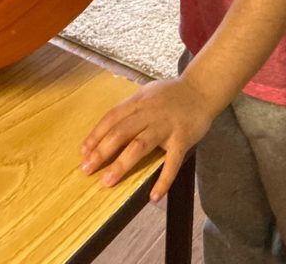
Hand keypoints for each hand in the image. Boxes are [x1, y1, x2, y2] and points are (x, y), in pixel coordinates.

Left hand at [80, 77, 213, 200]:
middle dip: (102, 151)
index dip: (96, 134)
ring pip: (140, 145)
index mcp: (139, 101)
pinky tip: (153, 196)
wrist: (202, 89)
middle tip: (87, 169)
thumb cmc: (172, 94)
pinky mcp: (183, 138)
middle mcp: (150, 112)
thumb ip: (131, 108)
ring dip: (122, 164)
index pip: (112, 117)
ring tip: (107, 181)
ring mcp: (166, 126)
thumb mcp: (148, 93)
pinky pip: (172, 162)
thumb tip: (109, 126)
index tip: (84, 151)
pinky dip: (163, 180)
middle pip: (121, 132)